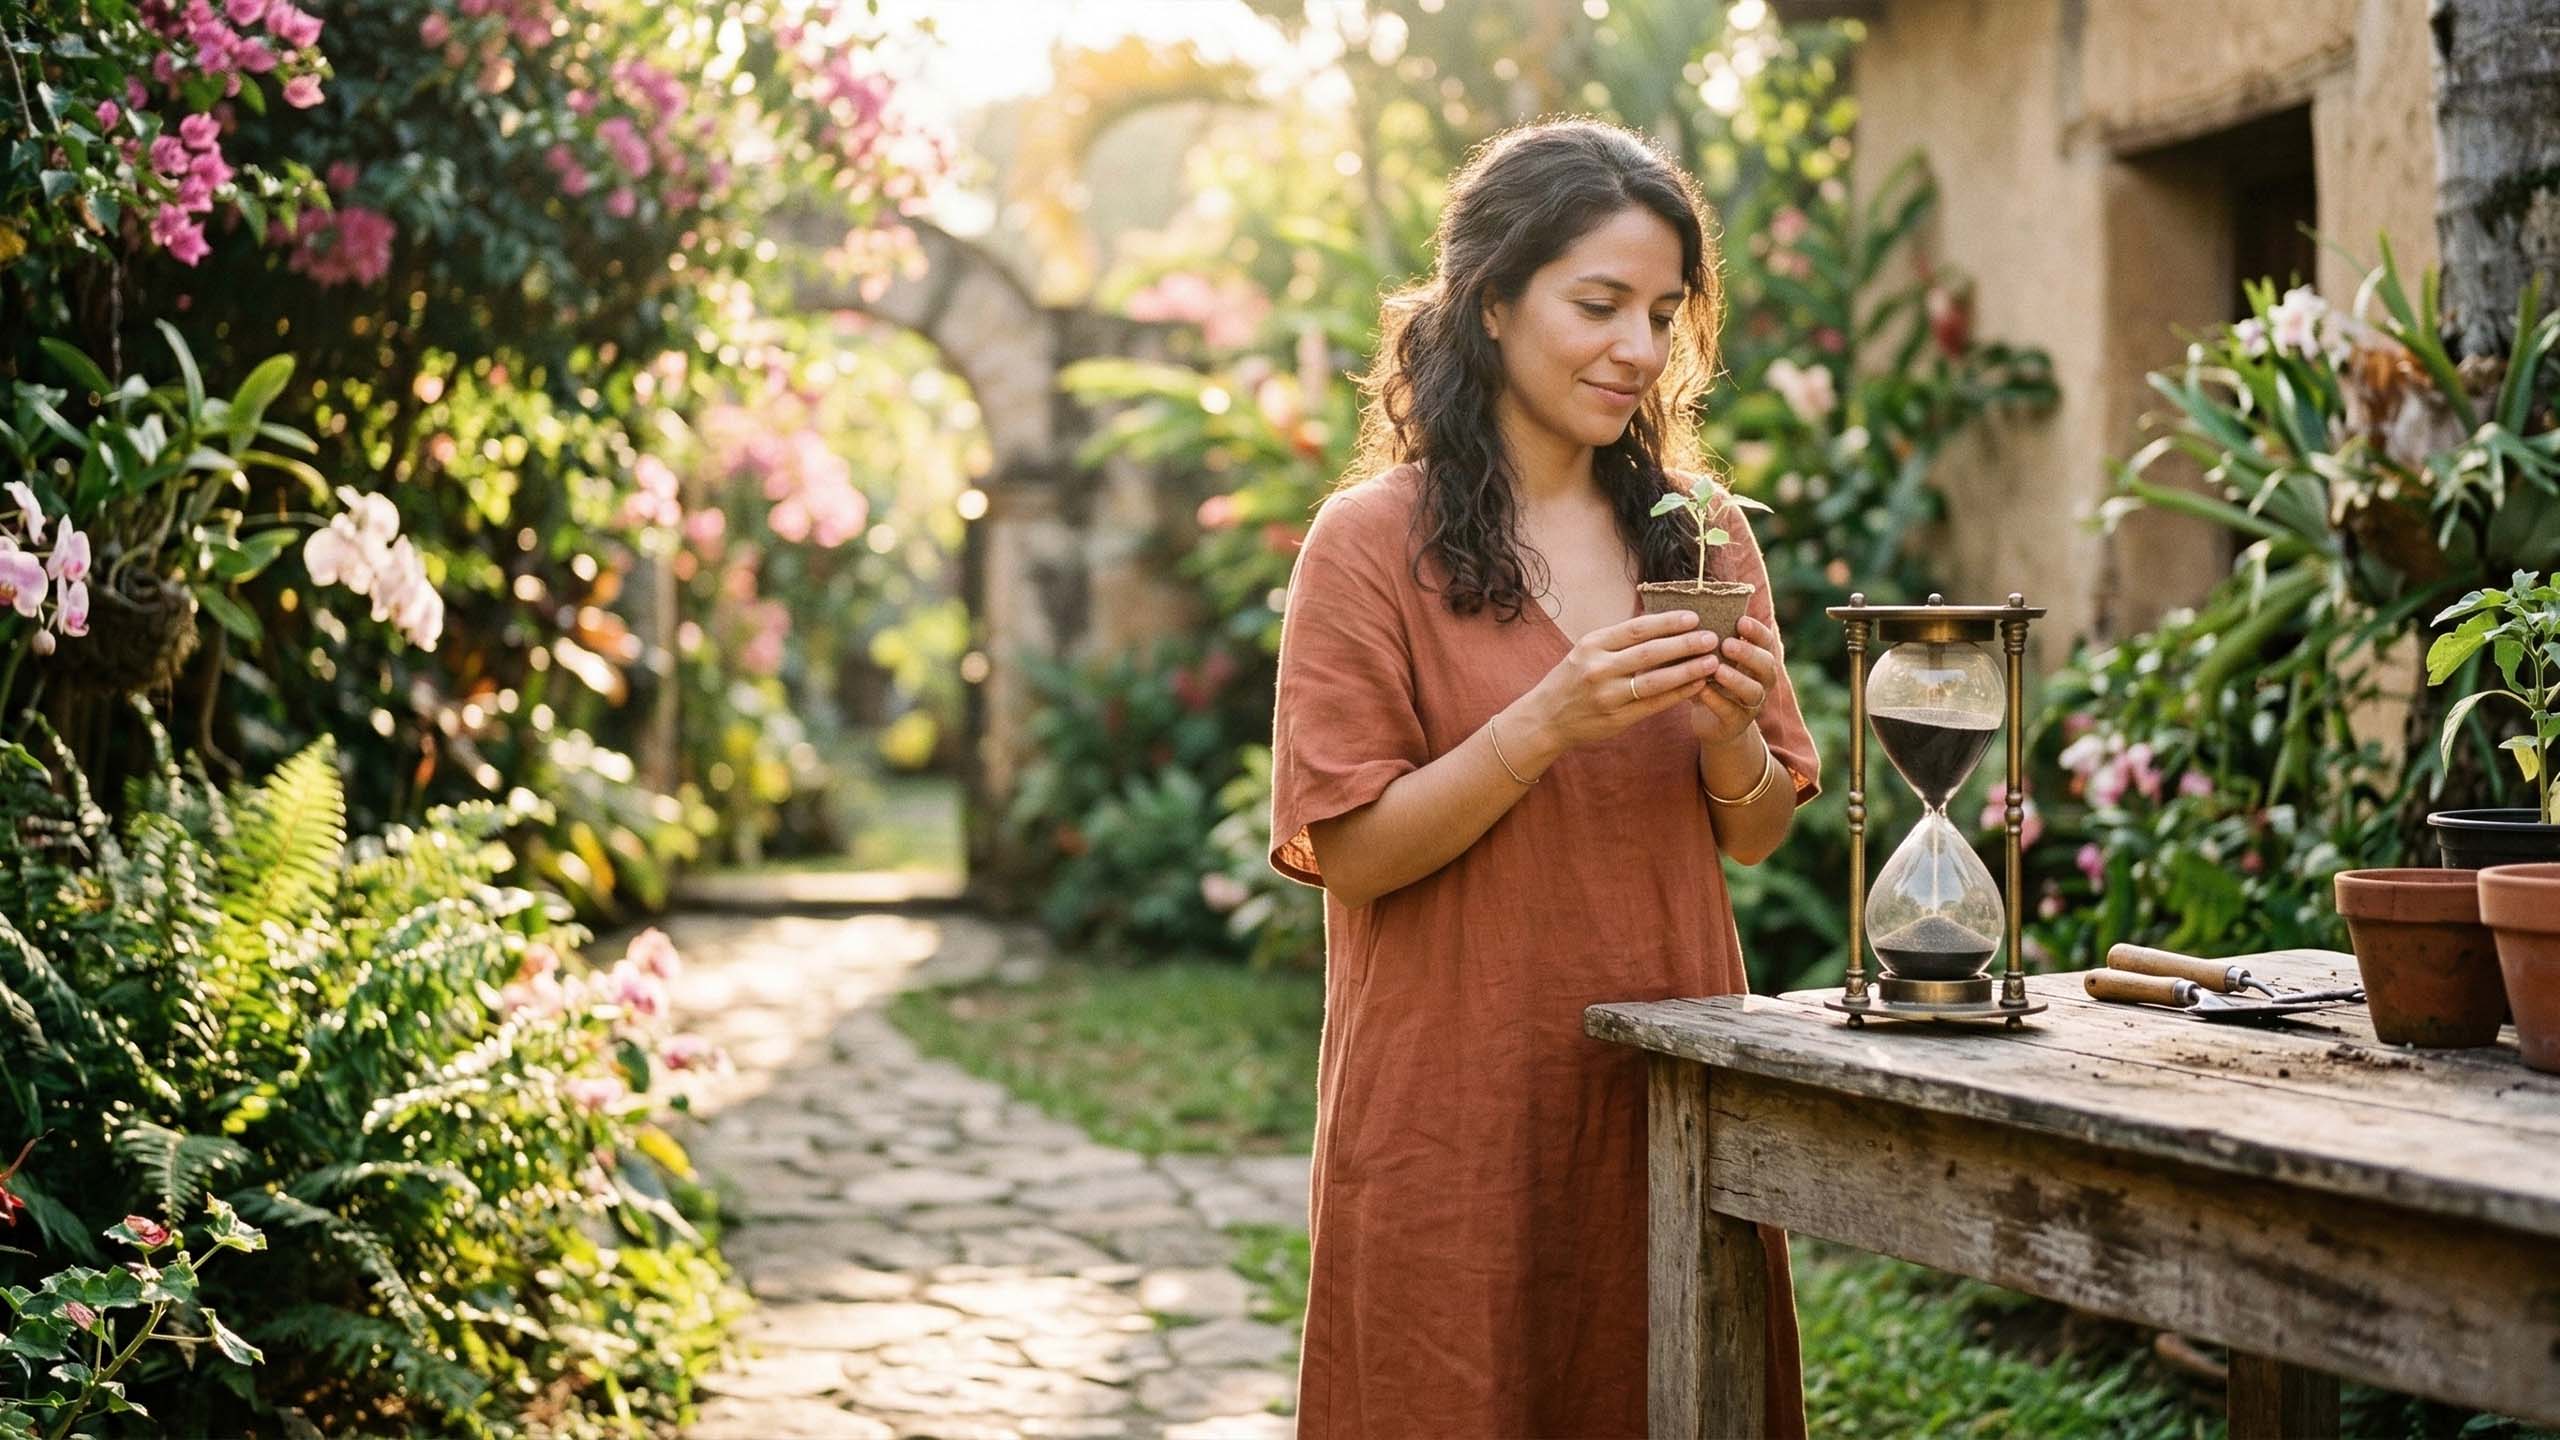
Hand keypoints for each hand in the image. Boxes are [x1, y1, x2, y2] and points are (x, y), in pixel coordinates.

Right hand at [1505, 609, 1722, 760]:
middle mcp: (1598, 669)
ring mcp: (1607, 696)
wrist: (1545, 718)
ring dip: (1687, 670)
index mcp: (1592, 645)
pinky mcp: (1616, 719)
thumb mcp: (1586, 651)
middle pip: (1650, 653)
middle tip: (1711, 637)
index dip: (1667, 622)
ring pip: (1655, 681)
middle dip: (1685, 644)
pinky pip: (1654, 704)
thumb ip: (1618, 640)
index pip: (1636, 629)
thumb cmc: (1571, 680)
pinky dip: (1678, 694)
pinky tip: (1697, 685)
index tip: (1693, 617)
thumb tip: (1660, 622)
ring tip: (1712, 662)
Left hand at [1686, 613, 1780, 749]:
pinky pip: (1731, 712)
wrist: (1712, 722)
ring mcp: (1751, 704)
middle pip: (1767, 665)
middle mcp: (1760, 681)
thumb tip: (1682, 606)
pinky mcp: (1736, 723)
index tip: (1741, 621)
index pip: (1766, 642)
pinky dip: (1716, 700)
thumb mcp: (1711, 658)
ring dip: (1736, 679)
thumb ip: (1706, 639)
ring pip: (1754, 691)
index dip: (1757, 632)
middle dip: (1749, 653)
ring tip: (1717, 670)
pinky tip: (1701, 690)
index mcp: (1757, 660)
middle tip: (1728, 644)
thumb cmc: (1709, 680)